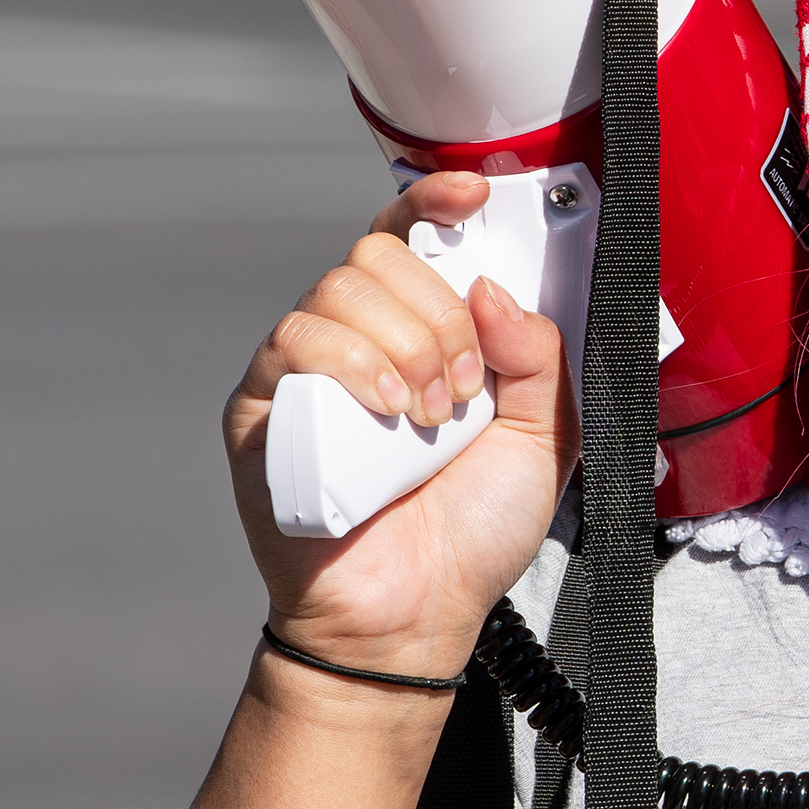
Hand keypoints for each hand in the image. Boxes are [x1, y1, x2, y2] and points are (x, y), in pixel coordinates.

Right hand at [223, 172, 579, 677]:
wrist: (415, 616)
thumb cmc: (471, 531)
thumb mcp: (545, 438)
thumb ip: (541, 357)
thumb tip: (492, 286)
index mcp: (424, 335)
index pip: (416, 239)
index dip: (436, 200)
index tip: (473, 192)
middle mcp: (360, 342)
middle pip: (381, 254)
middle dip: (439, 311)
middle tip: (467, 387)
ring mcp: (306, 373)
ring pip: (341, 289)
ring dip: (406, 344)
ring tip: (430, 416)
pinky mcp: (262, 409)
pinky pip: (295, 340)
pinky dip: (354, 362)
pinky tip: (388, 411)